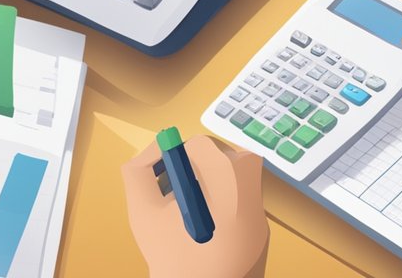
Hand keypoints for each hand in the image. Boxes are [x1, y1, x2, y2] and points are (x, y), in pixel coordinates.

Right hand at [123, 135, 268, 277]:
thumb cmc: (173, 256)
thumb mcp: (142, 210)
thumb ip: (139, 171)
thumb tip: (151, 153)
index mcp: (225, 172)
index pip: (198, 145)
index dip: (174, 158)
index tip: (162, 177)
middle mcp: (251, 185)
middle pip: (219, 159)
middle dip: (192, 172)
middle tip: (171, 194)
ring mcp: (261, 212)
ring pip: (231, 182)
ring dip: (207, 190)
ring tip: (185, 217)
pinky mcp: (262, 234)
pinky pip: (239, 207)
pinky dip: (221, 212)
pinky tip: (203, 236)